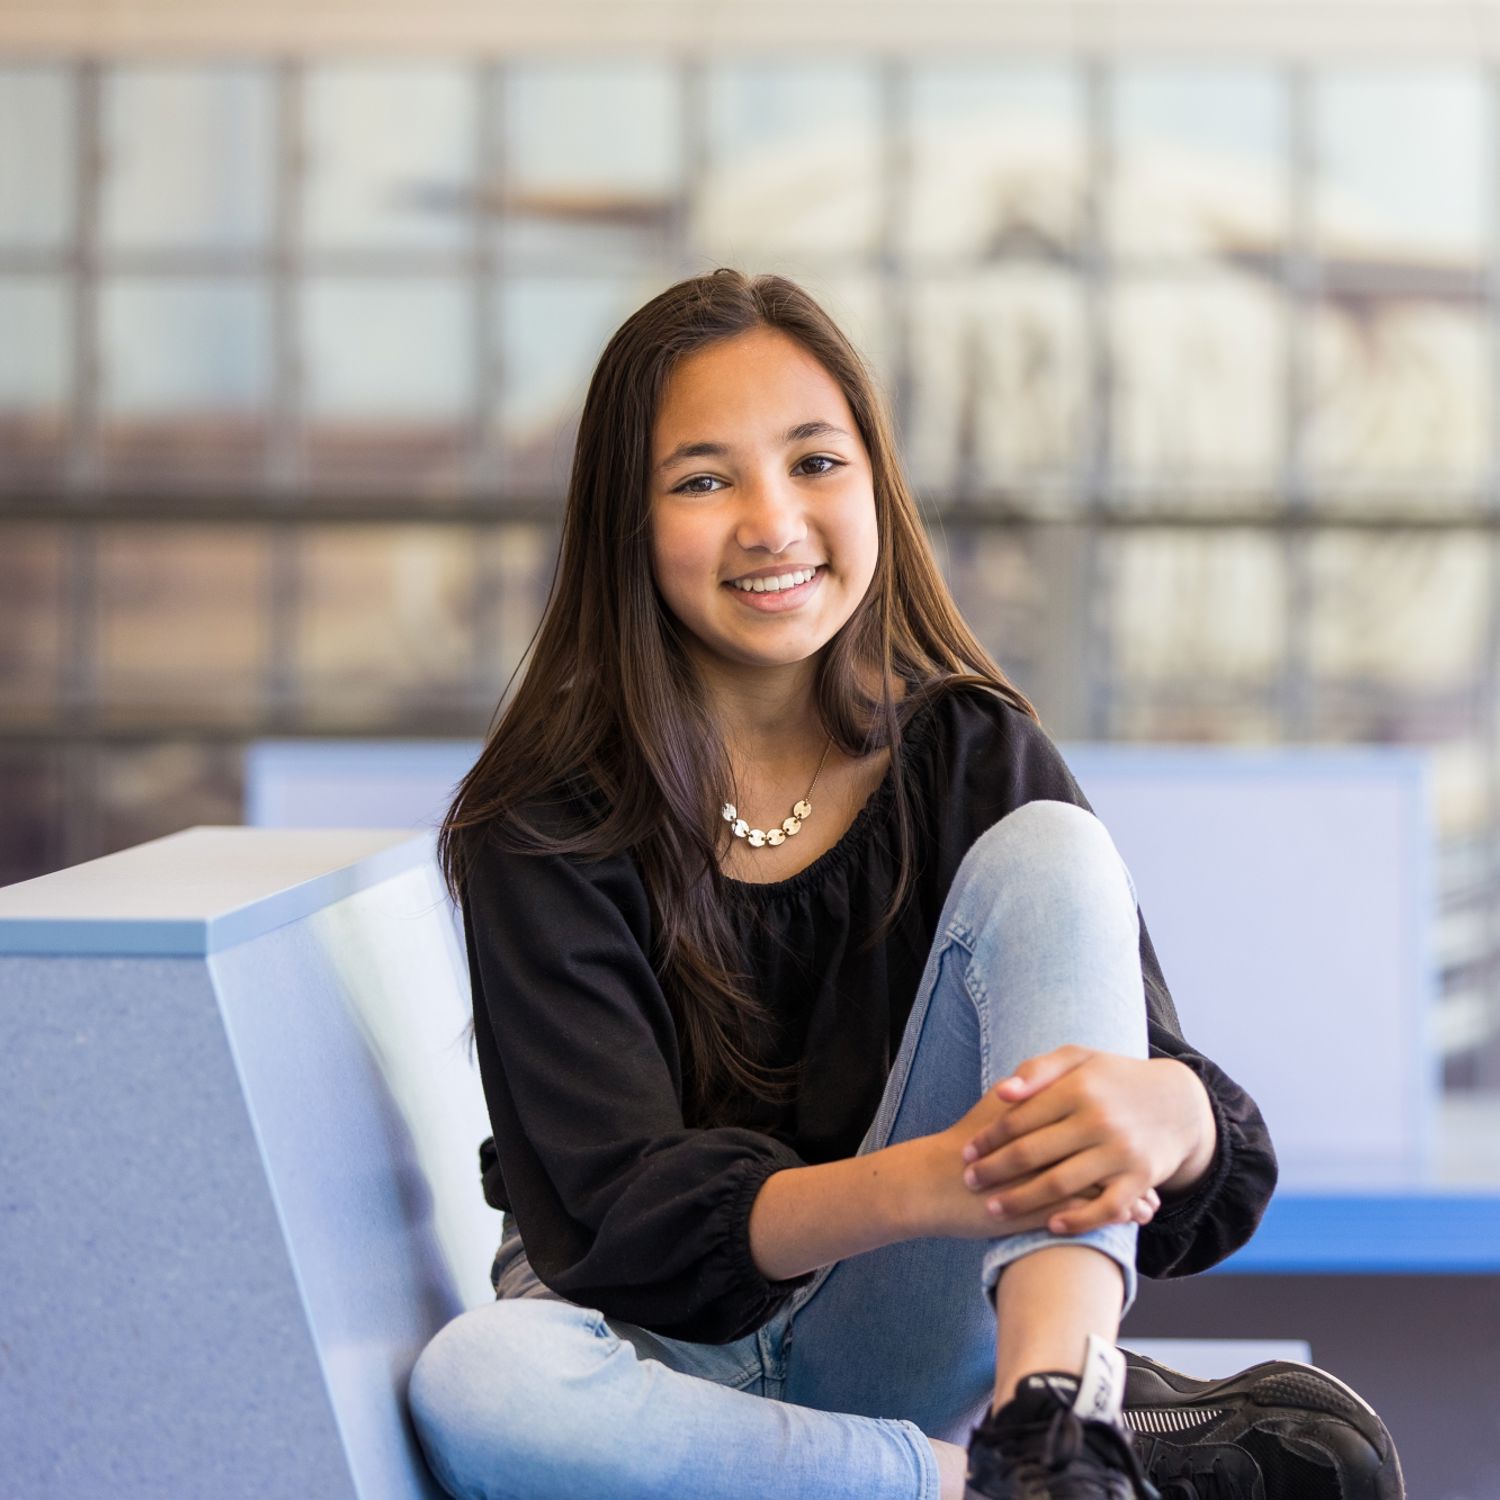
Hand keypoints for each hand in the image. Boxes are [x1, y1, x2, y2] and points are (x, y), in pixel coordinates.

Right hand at [886, 1079, 1161, 1241]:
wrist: (933, 1180)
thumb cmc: (969, 1143)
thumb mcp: (999, 1106)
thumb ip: (1032, 1091)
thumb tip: (1073, 1089)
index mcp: (1036, 1112)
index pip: (1091, 1117)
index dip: (1119, 1130)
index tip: (1142, 1139)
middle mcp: (1043, 1143)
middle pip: (1102, 1151)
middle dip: (1131, 1166)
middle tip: (1156, 1173)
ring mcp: (1039, 1178)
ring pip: (1098, 1185)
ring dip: (1127, 1197)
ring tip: (1148, 1207)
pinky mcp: (1032, 1211)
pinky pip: (1082, 1215)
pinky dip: (1107, 1218)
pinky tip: (1125, 1222)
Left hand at [957, 1045, 1213, 1235]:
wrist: (1179, 1103)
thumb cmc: (1115, 1078)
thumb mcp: (1080, 1058)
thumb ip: (1039, 1069)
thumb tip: (1003, 1091)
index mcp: (1079, 1087)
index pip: (1020, 1117)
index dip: (989, 1137)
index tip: (966, 1150)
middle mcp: (1099, 1119)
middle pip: (1032, 1153)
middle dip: (994, 1170)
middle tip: (969, 1181)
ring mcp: (1121, 1152)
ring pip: (1060, 1184)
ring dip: (1021, 1200)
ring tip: (993, 1207)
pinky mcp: (1141, 1180)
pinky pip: (1104, 1208)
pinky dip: (1077, 1220)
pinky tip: (1051, 1225)